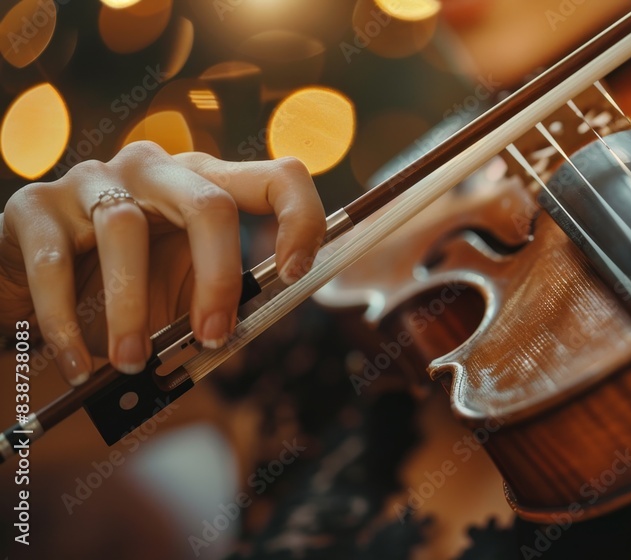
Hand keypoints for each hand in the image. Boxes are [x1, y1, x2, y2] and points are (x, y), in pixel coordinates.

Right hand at [0, 141, 325, 385]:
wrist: (30, 270)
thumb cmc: (124, 280)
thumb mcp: (179, 290)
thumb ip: (215, 306)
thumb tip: (238, 344)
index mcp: (205, 184)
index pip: (276, 176)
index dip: (299, 218)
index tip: (294, 274)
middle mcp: (155, 170)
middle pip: (208, 204)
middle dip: (219, 279)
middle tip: (213, 339)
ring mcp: (93, 179)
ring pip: (125, 229)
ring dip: (133, 309)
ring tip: (133, 362)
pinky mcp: (35, 206)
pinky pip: (54, 262)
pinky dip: (67, 322)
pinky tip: (79, 364)